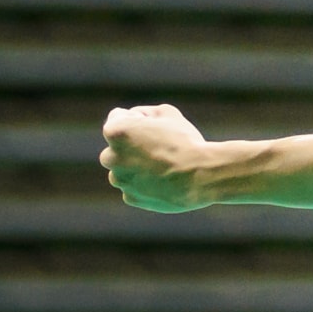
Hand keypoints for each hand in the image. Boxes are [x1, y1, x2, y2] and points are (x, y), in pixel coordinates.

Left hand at [101, 104, 216, 212]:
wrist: (200, 176)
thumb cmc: (185, 141)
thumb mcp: (168, 113)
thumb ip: (146, 114)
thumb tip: (139, 122)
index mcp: (116, 132)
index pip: (118, 117)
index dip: (140, 118)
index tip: (157, 127)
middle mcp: (111, 157)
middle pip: (116, 146)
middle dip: (131, 144)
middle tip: (159, 146)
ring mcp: (121, 180)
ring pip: (123, 170)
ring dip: (136, 166)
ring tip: (164, 165)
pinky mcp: (132, 198)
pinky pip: (134, 188)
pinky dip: (145, 184)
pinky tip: (165, 180)